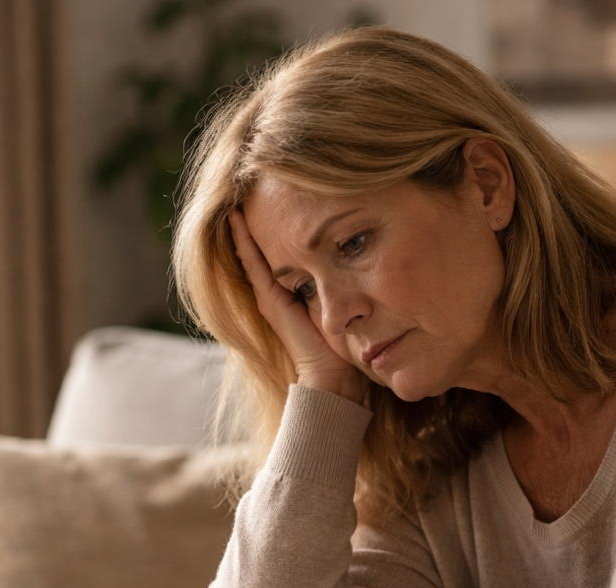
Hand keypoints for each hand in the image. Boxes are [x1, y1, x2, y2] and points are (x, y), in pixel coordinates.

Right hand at [228, 208, 362, 402]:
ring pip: (256, 251)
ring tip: (241, 191)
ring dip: (249, 223)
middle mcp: (280, 290)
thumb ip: (355, 279)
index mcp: (299, 289)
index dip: (285, 221)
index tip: (284, 190)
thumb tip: (378, 244)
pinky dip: (244, 240)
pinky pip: (254, 263)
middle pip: (269, 245)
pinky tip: (238, 216)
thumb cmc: (351, 346)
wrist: (335, 378)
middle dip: (265, 215)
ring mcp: (271, 295)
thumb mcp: (354, 300)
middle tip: (255, 182)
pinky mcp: (270, 300)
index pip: (289, 248)